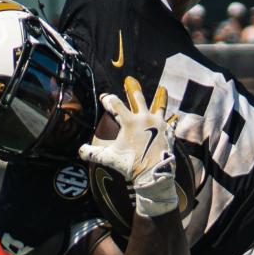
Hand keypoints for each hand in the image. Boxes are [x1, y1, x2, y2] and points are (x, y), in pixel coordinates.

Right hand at [79, 78, 178, 217]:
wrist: (153, 174)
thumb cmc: (131, 165)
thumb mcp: (109, 158)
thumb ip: (92, 153)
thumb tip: (80, 151)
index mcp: (129, 122)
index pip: (115, 104)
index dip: (108, 99)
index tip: (104, 98)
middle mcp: (144, 118)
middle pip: (138, 98)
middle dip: (132, 89)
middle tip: (130, 80)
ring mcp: (158, 124)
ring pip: (160, 106)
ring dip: (160, 97)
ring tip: (163, 89)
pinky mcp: (168, 132)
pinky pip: (171, 123)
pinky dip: (171, 120)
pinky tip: (173, 117)